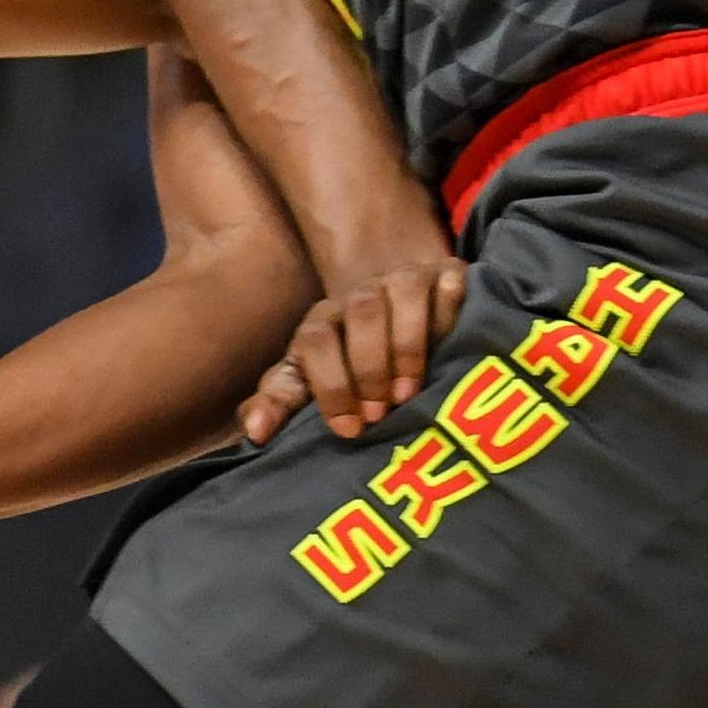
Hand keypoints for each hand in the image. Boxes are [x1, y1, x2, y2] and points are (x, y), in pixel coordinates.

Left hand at [240, 256, 467, 442]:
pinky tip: (454, 342)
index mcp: (323, 323)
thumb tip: (253, 432)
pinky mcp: (447, 275)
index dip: (328, 383)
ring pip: (403, 295)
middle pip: (360, 314)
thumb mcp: (313, 377)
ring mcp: (405, 281)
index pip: (315, 341)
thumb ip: (282, 399)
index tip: (346, 428)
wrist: (393, 294)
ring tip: (409, 394)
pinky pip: (450, 286)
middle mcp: (362, 297)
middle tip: (379, 414)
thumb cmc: (351, 357)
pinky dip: (451, 312)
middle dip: (368, 366)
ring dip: (407, 346)